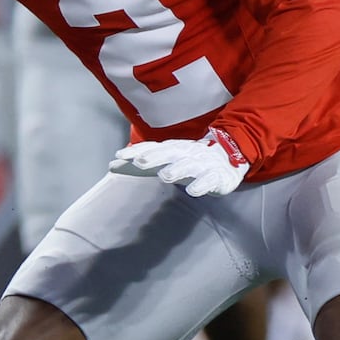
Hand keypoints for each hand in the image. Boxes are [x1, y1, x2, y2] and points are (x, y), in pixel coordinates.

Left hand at [111, 127, 249, 196]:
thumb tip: (111, 165)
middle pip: (169, 153)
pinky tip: (193, 191)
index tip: (118, 156)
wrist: (228, 157)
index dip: (136, 151)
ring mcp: (202, 164)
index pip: (152, 148)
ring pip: (188, 166)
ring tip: (165, 176)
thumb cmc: (188, 160)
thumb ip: (139, 164)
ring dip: (177, 170)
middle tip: (140, 161)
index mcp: (172, 149)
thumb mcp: (164, 160)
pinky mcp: (216, 176)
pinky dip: (201, 185)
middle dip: (155, 157)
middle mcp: (185, 153)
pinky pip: (208, 180)